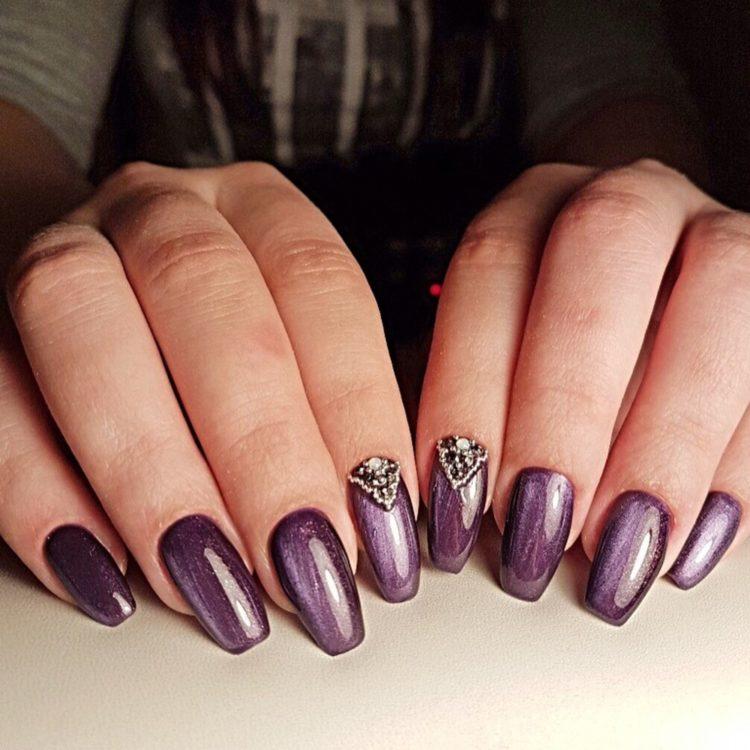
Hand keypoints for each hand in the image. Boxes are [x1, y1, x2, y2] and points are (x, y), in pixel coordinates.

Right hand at [0, 161, 419, 653]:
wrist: (101, 288)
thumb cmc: (226, 337)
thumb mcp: (303, 348)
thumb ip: (333, 416)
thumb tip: (378, 526)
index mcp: (259, 207)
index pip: (320, 285)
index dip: (356, 406)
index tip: (380, 519)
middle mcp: (161, 210)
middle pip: (207, 297)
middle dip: (260, 448)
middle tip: (302, 567)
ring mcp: (65, 248)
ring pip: (84, 324)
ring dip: (152, 474)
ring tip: (210, 584)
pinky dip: (43, 496)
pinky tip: (106, 576)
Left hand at [418, 159, 747, 622]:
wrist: (661, 289)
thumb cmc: (551, 343)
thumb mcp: (492, 364)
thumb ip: (469, 413)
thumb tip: (434, 510)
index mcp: (539, 208)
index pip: (492, 266)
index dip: (468, 386)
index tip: (455, 501)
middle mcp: (635, 202)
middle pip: (603, 253)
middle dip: (565, 398)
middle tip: (536, 524)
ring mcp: (727, 236)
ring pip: (722, 300)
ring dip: (664, 439)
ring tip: (618, 549)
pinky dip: (739, 469)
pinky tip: (688, 543)